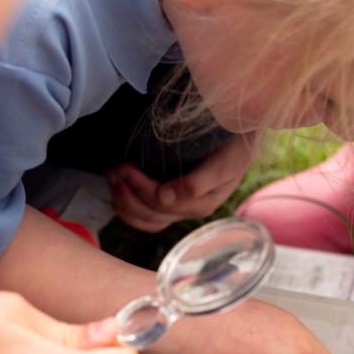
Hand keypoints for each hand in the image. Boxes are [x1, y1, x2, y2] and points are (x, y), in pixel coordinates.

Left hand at [108, 133, 254, 231]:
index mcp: (203, 203)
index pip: (164, 204)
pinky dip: (130, 212)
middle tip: (112, 170)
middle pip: (153, 213)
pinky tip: (117, 196)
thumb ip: (199, 181)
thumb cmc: (236, 145)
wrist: (242, 134)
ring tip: (111, 178)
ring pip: (148, 219)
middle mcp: (191, 209)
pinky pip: (149, 219)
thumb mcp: (226, 161)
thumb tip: (165, 197)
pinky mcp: (173, 202)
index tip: (123, 166)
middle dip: (129, 193)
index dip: (140, 187)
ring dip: (125, 202)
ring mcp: (181, 207)